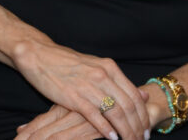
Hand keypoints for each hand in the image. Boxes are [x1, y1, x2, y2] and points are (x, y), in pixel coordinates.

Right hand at [14, 43, 150, 139]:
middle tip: (142, 139)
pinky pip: (95, 116)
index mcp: (110, 68)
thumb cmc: (68, 64)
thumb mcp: (97, 67)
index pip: (134, 95)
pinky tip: (112, 138)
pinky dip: (106, 129)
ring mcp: (89, 86)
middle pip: (128, 106)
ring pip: (116, 113)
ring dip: (126, 130)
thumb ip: (118, 81)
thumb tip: (142, 94)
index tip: (147, 128)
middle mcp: (103, 75)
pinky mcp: (74, 97)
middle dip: (138, 126)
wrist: (40, 55)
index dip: (143, 114)